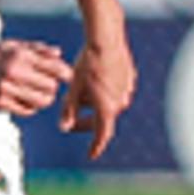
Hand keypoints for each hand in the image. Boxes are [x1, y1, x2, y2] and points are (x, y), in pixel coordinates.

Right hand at [0, 38, 72, 116]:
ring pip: (42, 102)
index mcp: (19, 55)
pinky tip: (26, 99)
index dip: (66, 74)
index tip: (65, 76)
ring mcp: (6, 90)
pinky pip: (27, 111)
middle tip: (48, 83)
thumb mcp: (12, 45)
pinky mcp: (0, 104)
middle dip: (53, 86)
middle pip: (51, 87)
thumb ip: (37, 49)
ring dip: (44, 98)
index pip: (55, 69)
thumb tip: (58, 54)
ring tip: (38, 93)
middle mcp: (13, 72)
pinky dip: (31, 107)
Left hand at [59, 32, 132, 159]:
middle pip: (103, 120)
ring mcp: (127, 90)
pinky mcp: (130, 78)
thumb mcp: (73, 87)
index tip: (90, 155)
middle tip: (70, 120)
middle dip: (86, 121)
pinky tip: (94, 79)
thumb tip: (63, 127)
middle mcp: (121, 102)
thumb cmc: (86, 63)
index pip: (102, 135)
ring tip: (79, 92)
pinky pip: (116, 90)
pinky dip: (104, 91)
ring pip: (108, 104)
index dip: (95, 147)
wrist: (106, 38)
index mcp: (107, 108)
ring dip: (94, 104)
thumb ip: (69, 109)